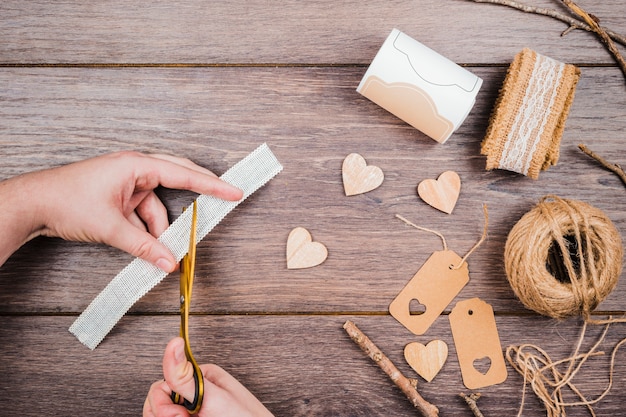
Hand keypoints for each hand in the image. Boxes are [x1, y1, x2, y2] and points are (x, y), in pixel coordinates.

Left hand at [0, 151, 242, 269]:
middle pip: (178, 179)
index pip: (183, 174)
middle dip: (198, 194)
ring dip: (162, 228)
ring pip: (158, 205)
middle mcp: (136, 169)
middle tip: (224, 201)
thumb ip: (143, 246)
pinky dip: (148, 230)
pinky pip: (144, 213)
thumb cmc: (66, 202)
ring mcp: (128, 183)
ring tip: (164, 251)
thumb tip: (169, 263)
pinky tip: (148, 247)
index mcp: (136, 165)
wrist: (34, 205)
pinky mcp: (121, 196)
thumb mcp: (110, 227)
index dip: (212, 185)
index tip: (234, 191)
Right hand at [143, 337, 272, 416]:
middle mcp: (195, 393)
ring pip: (162, 414)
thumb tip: (174, 343)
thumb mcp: (212, 397)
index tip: (177, 414)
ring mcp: (193, 410)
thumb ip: (186, 377)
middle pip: (159, 403)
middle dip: (165, 414)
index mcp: (200, 378)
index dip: (162, 402)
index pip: (162, 385)